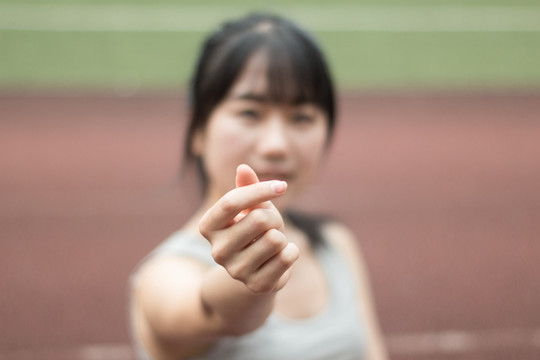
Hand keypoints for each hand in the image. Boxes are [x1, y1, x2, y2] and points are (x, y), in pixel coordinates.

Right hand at [199, 164, 298, 293]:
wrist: (256, 271)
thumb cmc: (252, 230)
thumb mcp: (249, 206)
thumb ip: (247, 187)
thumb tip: (243, 168)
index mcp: (208, 226)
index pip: (231, 202)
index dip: (260, 190)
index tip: (282, 186)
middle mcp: (217, 251)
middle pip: (259, 219)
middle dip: (274, 217)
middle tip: (271, 226)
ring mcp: (236, 271)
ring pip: (275, 239)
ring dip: (282, 236)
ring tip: (272, 243)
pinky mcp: (257, 285)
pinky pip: (287, 257)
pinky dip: (291, 251)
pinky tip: (280, 257)